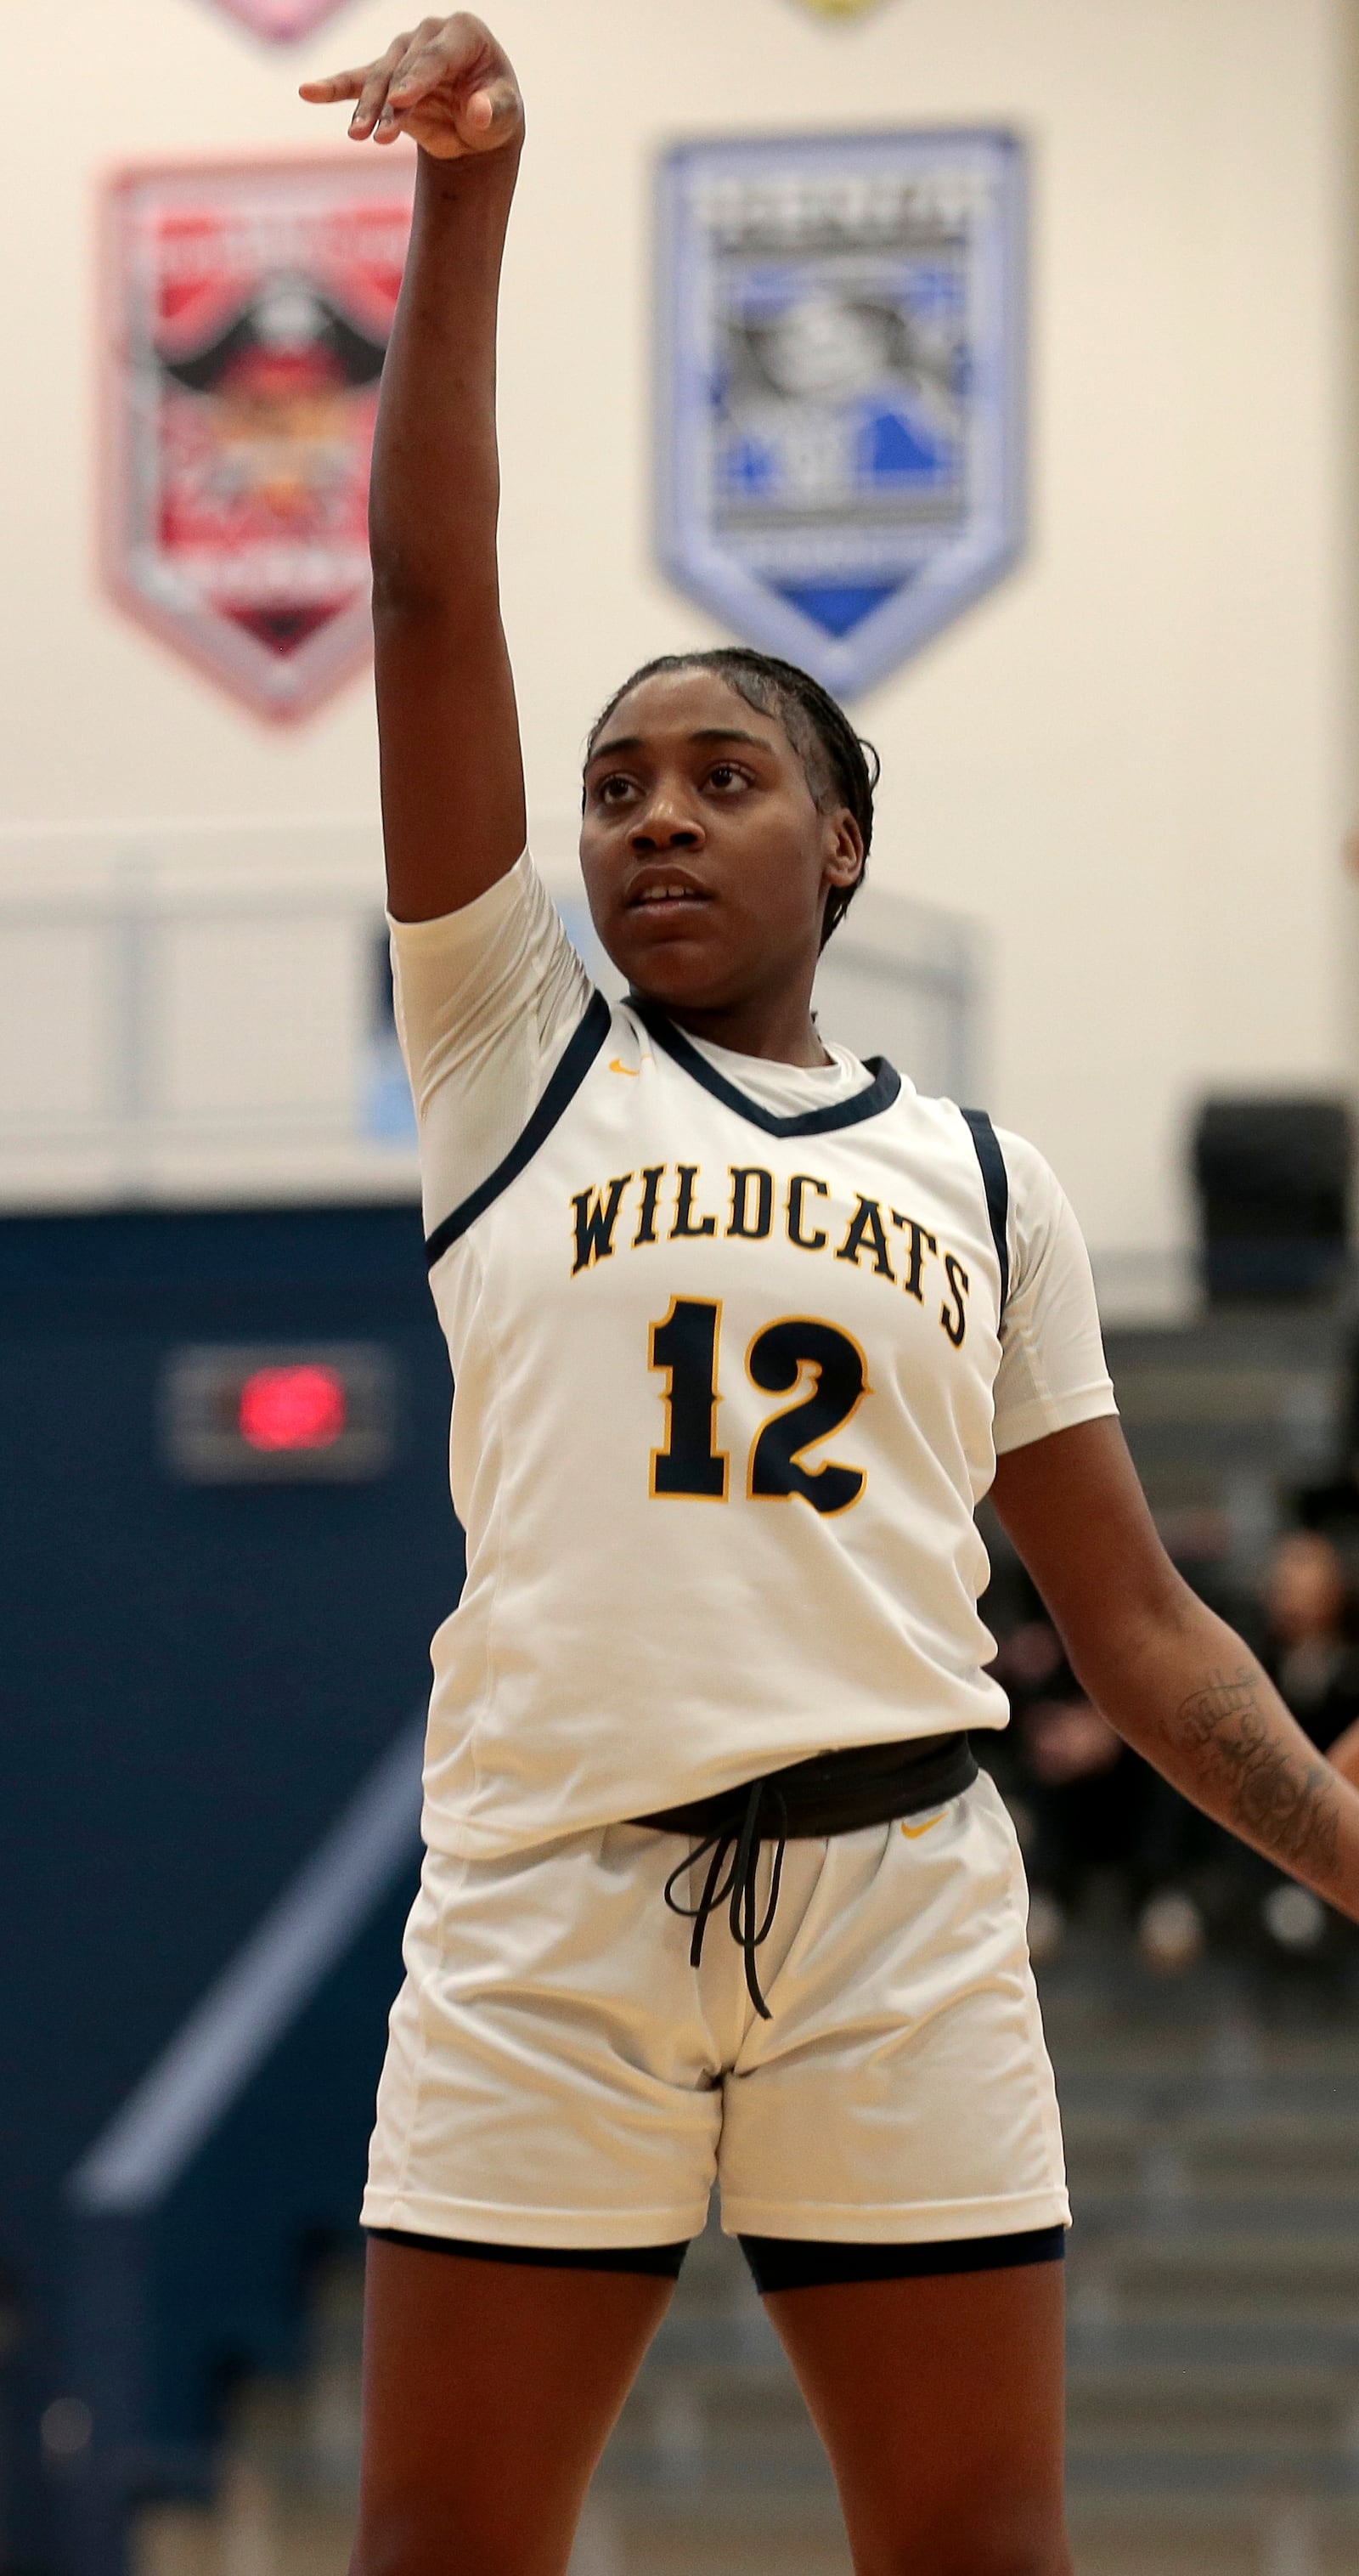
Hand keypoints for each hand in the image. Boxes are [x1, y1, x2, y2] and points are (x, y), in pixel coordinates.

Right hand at [300, 14, 522, 159]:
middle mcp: (429, 34)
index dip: (419, 78)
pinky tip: (308, 92)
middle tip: (378, 134)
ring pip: (379, 79)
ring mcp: (403, 52)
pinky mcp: (385, 76)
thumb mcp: (505, 115)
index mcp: (464, 33)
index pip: (436, 56)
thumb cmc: (495, 112)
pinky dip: (333, 88)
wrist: (477, 126)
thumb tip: (479, 113)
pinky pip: (355, 81)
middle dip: (390, 102)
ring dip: (367, 109)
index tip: (402, 100)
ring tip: (358, 136)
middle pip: (402, 69)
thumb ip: (495, 112)